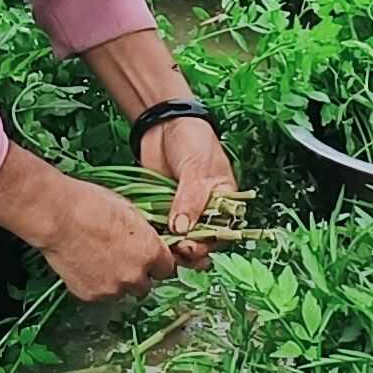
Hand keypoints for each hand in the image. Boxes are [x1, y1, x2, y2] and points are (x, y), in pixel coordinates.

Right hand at [25, 171, 181, 303]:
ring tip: (99, 260)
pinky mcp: (90, 295)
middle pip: (144, 285)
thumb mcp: (130, 210)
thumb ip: (144, 233)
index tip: (148, 257)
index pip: (166, 269)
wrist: (57, 216)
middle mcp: (135, 275)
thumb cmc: (91, 205)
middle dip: (136, 274)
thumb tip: (147, 239)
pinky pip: (99, 294)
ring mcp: (112, 289)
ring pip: (121, 291)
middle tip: (121, 258)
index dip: (156, 262)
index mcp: (150, 252)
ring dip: (116, 281)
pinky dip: (95, 283)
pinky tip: (84, 264)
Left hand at [141, 113, 239, 245]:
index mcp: (224, 201)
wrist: (163, 122)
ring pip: (178, 239)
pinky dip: (154, 235)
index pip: (221, 232)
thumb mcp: (197, 168)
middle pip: (200, 241)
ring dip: (170, 247)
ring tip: (160, 250)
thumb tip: (182, 229)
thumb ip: (191, 199)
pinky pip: (159, 228)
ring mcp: (181, 211)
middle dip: (188, 250)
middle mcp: (205, 211)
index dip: (208, 244)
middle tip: (175, 250)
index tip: (192, 247)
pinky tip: (147, 239)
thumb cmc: (192, 139)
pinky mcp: (160, 209)